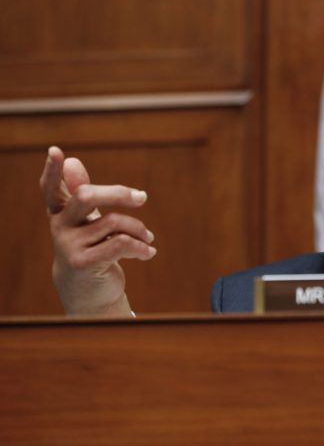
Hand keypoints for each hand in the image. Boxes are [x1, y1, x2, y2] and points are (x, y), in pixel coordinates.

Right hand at [40, 147, 155, 314]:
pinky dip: (141, 247)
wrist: (88, 294)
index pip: (52, 189)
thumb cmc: (91, 250)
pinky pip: (121, 244)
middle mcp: (60, 227)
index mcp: (61, 214)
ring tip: (148, 238)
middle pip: (87, 196)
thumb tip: (73, 162)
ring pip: (114, 222)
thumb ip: (84, 194)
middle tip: (142, 197)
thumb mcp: (87, 223)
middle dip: (119, 193)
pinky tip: (149, 252)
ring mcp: (69, 246)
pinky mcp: (84, 263)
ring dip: (139, 230)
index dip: (53, 171)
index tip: (56, 152)